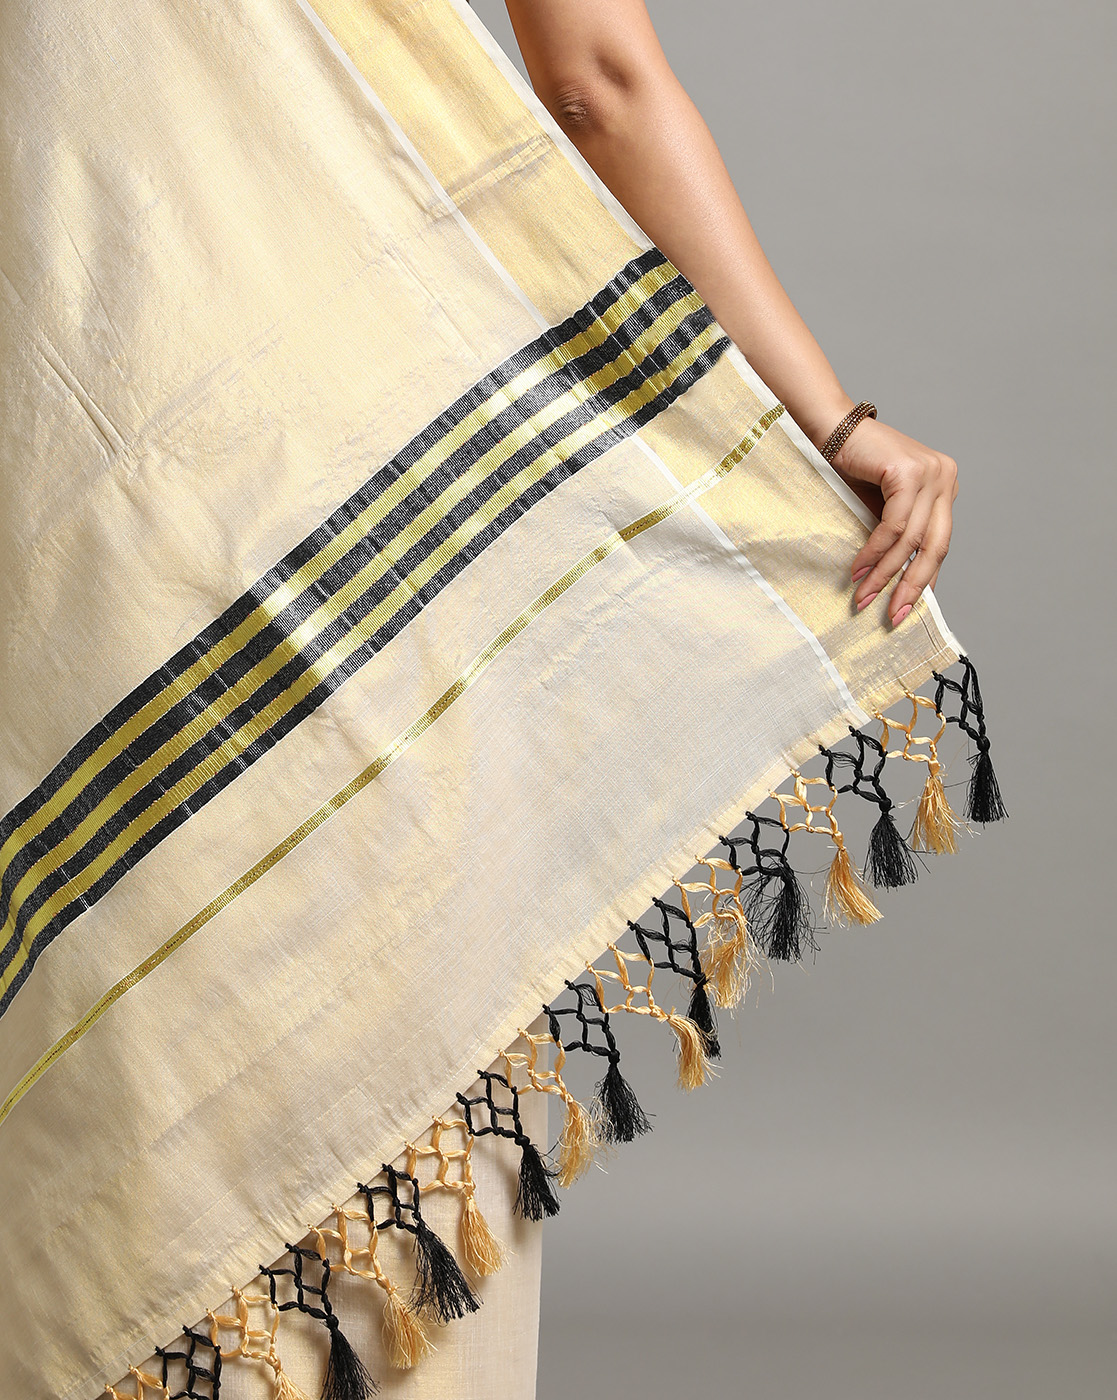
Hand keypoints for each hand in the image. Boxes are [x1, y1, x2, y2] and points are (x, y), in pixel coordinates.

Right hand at [828, 417, 958, 625]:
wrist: (832, 429)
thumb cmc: (853, 469)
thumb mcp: (883, 507)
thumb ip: (898, 536)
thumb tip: (900, 581)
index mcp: (944, 487)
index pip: (940, 543)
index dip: (925, 579)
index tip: (908, 609)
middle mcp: (945, 478)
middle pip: (935, 545)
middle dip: (912, 586)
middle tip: (894, 616)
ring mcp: (931, 473)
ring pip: (912, 540)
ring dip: (885, 574)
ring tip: (866, 597)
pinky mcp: (909, 472)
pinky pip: (893, 526)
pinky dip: (875, 553)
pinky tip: (859, 571)